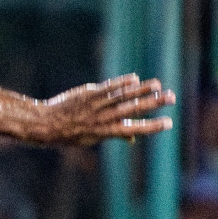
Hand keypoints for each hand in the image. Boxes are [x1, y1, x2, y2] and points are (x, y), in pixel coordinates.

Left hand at [35, 74, 174, 145]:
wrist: (46, 124)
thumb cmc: (70, 134)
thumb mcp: (91, 139)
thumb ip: (113, 134)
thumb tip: (132, 137)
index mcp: (105, 132)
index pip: (134, 129)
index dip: (152, 126)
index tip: (168, 122)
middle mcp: (103, 118)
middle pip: (132, 109)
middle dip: (153, 103)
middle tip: (172, 98)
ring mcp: (96, 105)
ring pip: (122, 96)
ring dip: (141, 89)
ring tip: (158, 84)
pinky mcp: (88, 94)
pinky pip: (108, 87)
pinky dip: (122, 83)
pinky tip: (135, 79)